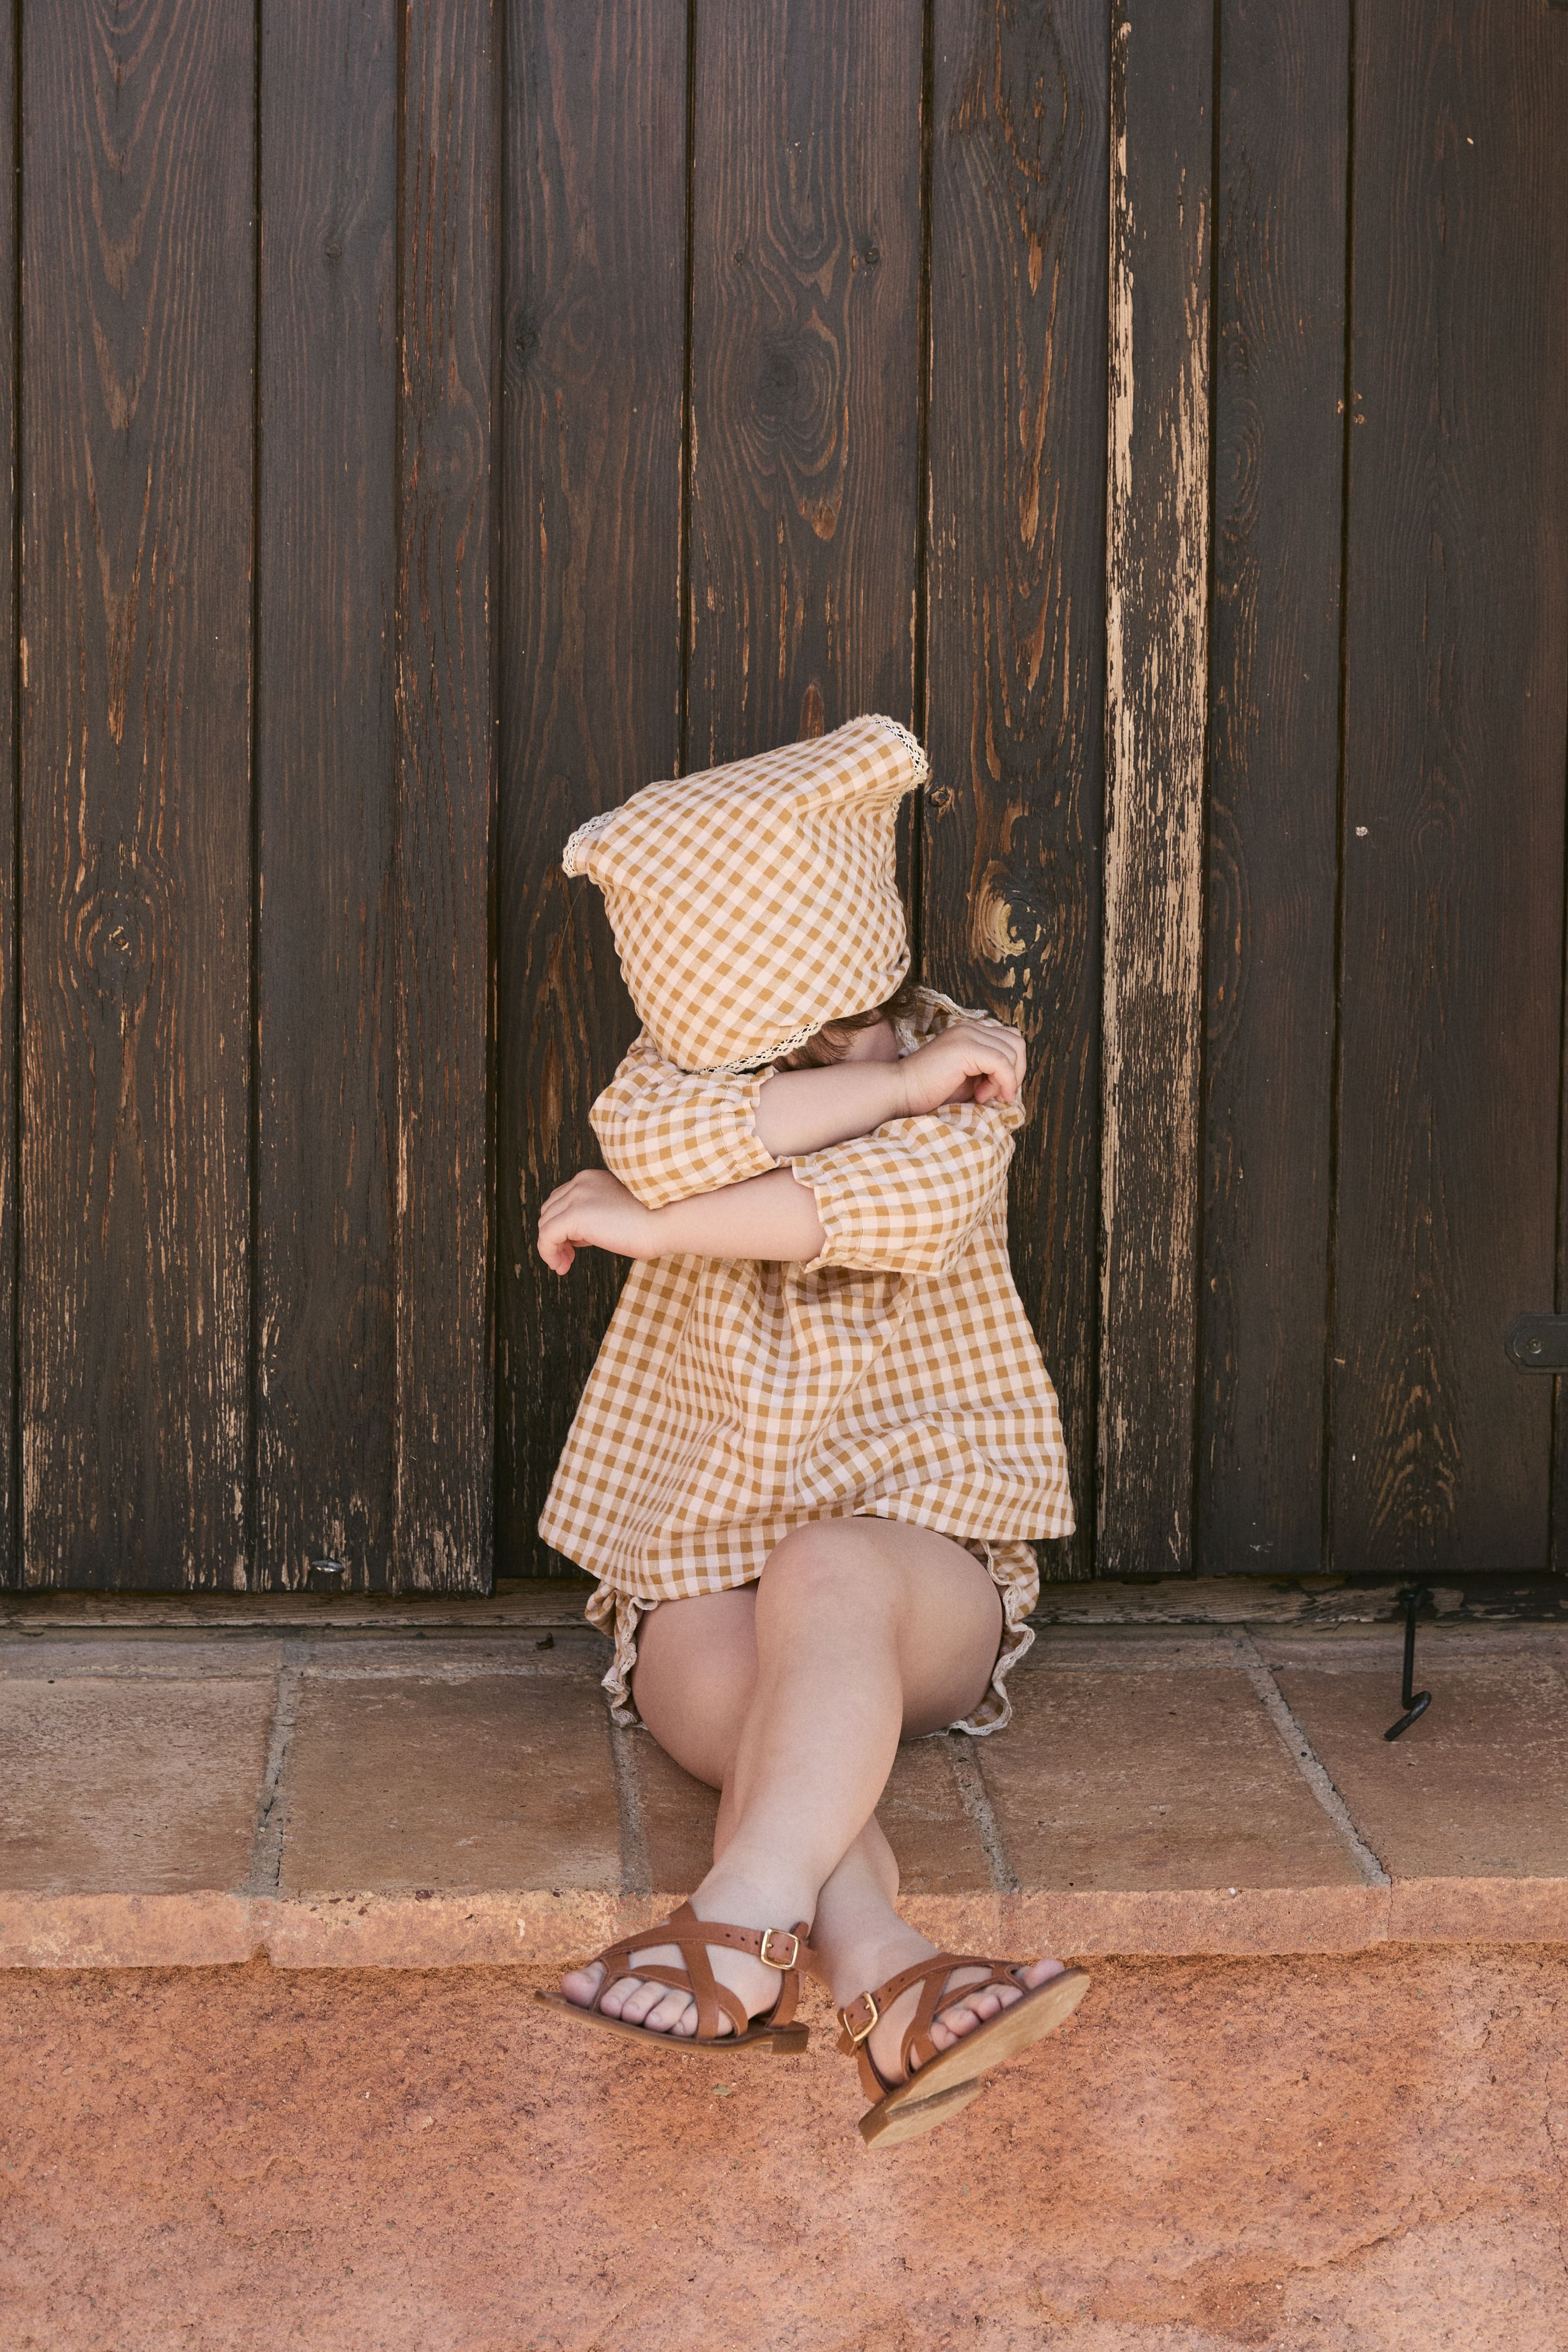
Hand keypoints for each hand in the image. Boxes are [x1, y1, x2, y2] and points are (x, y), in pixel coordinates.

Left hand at [537, 1169, 659, 1274]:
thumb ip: (594, 1218)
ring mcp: (577, 1197)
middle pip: (550, 1211)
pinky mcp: (575, 1215)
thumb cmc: (652, 1222)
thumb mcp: (617, 1213)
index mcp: (591, 1179)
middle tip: (568, 1257)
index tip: (573, 1246)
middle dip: (555, 1235)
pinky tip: (562, 1266)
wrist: (667, 1221)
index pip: (562, 1200)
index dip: (562, 1225)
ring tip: (564, 1264)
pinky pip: (546, 1237)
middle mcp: (581, 1182)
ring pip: (545, 1224)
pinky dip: (548, 1254)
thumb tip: (575, 1237)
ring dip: (551, 1247)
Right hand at [896, 1020, 1025, 1115]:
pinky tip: (983, 1096)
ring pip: (1012, 1052)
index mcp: (971, 1031)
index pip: (1011, 1040)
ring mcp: (967, 1034)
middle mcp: (971, 1027)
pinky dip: (1003, 1082)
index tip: (994, 1090)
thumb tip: (1015, 1079)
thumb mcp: (969, 1079)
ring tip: (982, 1095)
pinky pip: (1001, 1063)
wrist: (901, 1091)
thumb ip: (990, 1071)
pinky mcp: (964, 1047)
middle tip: (993, 1094)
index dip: (1012, 1067)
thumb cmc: (930, 1091)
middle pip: (1017, 1042)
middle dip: (1014, 1073)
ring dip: (1004, 1080)